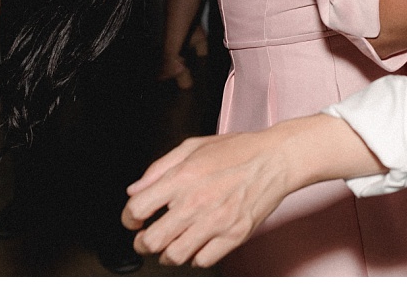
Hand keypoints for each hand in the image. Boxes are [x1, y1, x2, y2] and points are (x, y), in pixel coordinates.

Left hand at [123, 133, 278, 267]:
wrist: (276, 159)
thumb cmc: (239, 150)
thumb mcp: (194, 146)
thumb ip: (159, 168)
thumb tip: (135, 189)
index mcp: (182, 177)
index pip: (137, 209)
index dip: (129, 218)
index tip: (135, 220)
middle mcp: (196, 202)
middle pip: (151, 241)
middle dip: (143, 242)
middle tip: (147, 237)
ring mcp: (216, 222)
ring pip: (174, 256)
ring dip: (167, 253)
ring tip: (172, 244)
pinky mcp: (234, 235)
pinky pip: (203, 260)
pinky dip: (196, 257)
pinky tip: (198, 244)